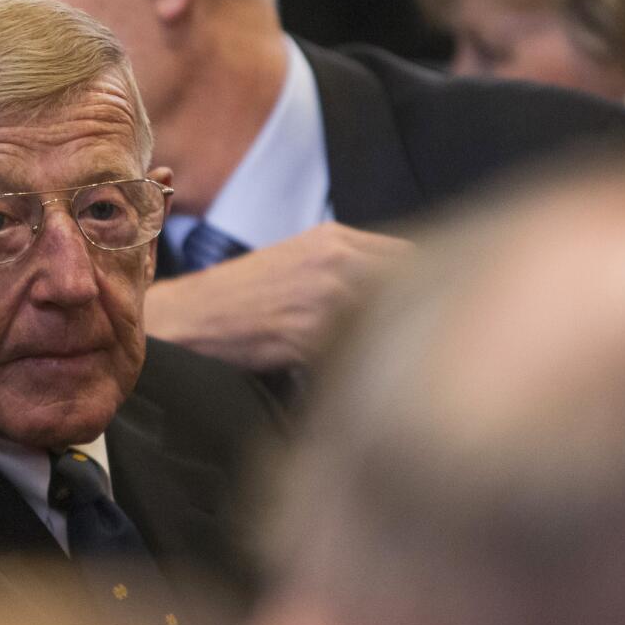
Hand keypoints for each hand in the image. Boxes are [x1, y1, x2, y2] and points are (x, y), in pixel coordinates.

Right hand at [144, 222, 410, 371]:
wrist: (185, 322)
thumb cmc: (238, 305)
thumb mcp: (296, 266)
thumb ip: (346, 270)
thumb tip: (397, 292)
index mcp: (335, 239)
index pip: (415, 256)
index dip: (434, 287)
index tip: (438, 313)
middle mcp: (337, 258)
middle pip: (415, 285)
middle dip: (425, 317)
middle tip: (427, 350)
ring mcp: (325, 294)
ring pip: (393, 318)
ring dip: (401, 344)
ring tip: (400, 371)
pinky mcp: (310, 332)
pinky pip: (360, 351)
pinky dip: (367, 368)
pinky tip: (363, 384)